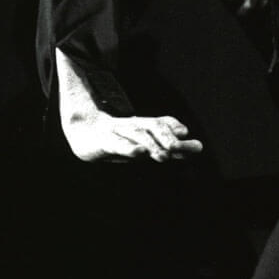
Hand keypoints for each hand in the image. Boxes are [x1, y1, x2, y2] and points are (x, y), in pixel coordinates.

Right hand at [61, 110, 203, 162]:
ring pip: (137, 136)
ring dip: (153, 145)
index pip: (160, 122)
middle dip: (168, 137)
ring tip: (165, 156)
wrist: (81, 132)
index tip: (185, 132)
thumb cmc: (117, 138)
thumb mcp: (143, 140)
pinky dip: (130, 149)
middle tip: (182, 148)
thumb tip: (197, 147)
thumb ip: (169, 145)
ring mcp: (118, 132)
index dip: (172, 126)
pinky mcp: (104, 142)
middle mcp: (132, 126)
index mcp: (142, 125)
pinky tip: (140, 154)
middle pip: (152, 127)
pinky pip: (118, 145)